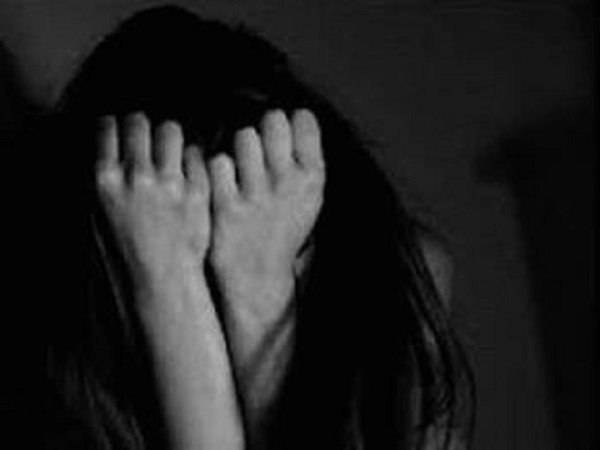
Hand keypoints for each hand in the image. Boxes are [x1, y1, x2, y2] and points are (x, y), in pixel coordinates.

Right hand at [95, 113, 209, 286]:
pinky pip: (197, 154)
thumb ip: (107, 179)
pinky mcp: (197, 190)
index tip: (120, 128)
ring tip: (172, 150)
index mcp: (107, 181)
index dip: (115, 125)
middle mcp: (137, 177)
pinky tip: (191, 171)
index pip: (107, 128)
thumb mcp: (101, 214)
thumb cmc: (128, 252)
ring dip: (170, 136)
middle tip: (148, 135)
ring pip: (171, 130)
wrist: (162, 279)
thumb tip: (113, 151)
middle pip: (139, 122)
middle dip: (142, 125)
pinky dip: (193, 158)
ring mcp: (170, 183)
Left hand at [208, 109, 324, 324]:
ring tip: (240, 167)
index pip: (303, 120)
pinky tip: (222, 184)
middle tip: (259, 147)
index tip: (284, 131)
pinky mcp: (226, 207)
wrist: (258, 278)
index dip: (290, 121)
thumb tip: (291, 117)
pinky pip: (218, 161)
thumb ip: (302, 161)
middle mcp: (288, 184)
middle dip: (264, 128)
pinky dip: (217, 169)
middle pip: (272, 120)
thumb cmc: (281, 230)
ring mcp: (257, 196)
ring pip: (244, 136)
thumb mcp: (307, 199)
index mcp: (313, 180)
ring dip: (239, 147)